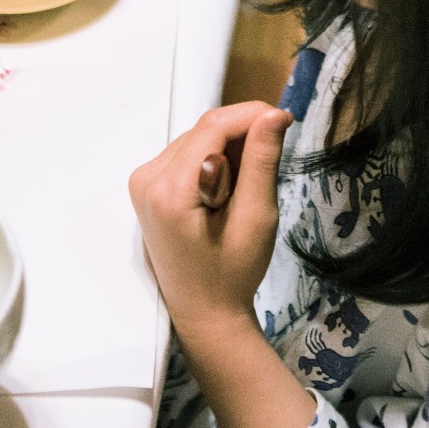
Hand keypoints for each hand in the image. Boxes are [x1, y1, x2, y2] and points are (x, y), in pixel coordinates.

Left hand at [129, 102, 293, 336]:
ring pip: (197, 140)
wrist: (204, 313)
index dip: (251, 115)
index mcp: (168, 190)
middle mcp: (146, 178)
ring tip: (244, 191)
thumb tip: (273, 114)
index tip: (286, 120)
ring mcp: (143, 182)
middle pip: (203, 131)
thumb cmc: (233, 273)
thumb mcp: (256, 217)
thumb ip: (261, 162)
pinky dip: (214, 161)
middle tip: (268, 168)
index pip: (212, 127)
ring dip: (228, 151)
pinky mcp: (148, 186)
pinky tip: (226, 192)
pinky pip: (188, 154)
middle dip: (241, 138)